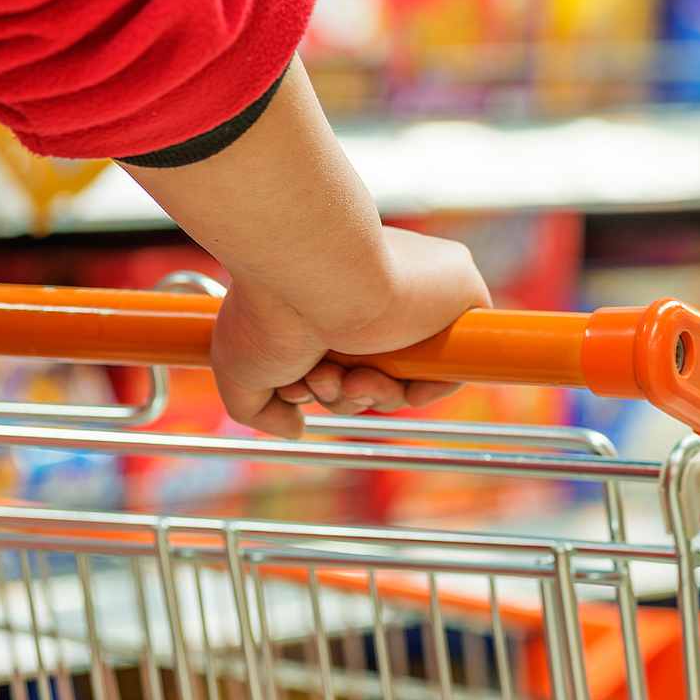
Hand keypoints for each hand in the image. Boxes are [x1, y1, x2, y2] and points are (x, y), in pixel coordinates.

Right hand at [209, 226, 491, 437]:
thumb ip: (261, 408)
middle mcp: (376, 294)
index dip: (323, 387)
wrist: (313, 271)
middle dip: (343, 394)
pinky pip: (454, 364)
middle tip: (320, 380)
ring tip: (340, 374)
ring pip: (408, 377)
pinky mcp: (459, 293)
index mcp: (333, 298)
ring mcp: (418, 295)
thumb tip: (296, 427)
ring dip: (371, 395)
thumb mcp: (240, 368)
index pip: (343, 362)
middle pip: (374, 376)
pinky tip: (390, 382)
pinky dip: (426, 388)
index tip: (297, 386)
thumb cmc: (269, 310)